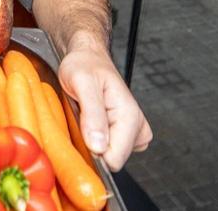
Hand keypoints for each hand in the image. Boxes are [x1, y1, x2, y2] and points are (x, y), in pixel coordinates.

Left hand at [56, 41, 151, 170]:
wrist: (87, 57)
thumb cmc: (84, 65)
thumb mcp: (82, 83)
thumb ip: (92, 115)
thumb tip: (99, 146)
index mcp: (130, 115)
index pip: (115, 158)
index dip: (93, 152)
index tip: (80, 133)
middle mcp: (136, 125)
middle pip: (112, 159)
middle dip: (92, 145)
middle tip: (81, 118)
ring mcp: (132, 131)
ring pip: (109, 155)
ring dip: (92, 140)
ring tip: (85, 116)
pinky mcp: (125, 134)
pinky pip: (108, 149)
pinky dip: (95, 139)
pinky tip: (89, 121)